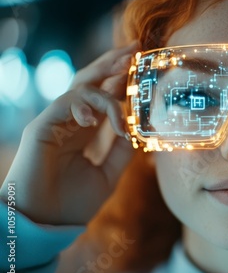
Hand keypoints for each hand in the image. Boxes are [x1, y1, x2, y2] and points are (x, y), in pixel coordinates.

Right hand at [0, 44, 136, 224]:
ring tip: (125, 75)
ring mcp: (55, 122)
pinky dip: (86, 105)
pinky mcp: (42, 127)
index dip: (121, 79)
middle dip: (112, 63)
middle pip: (91, 82)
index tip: (141, 63)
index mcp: (84, 131)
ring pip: (81, 87)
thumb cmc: (72, 204)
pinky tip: (97, 120)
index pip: (104, 96)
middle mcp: (70, 122)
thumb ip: (121, 152)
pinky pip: (65, 102)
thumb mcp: (108, 175)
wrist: (45, 224)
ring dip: (105, 79)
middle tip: (134, 48)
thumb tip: (136, 130)